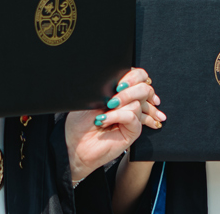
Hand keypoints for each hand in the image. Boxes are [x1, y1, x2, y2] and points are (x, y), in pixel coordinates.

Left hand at [65, 68, 163, 182]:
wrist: (75, 145)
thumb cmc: (80, 122)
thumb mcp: (91, 98)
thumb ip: (108, 87)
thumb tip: (120, 80)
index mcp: (120, 91)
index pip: (138, 76)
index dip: (132, 76)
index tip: (118, 83)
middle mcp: (129, 103)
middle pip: (144, 88)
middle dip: (128, 90)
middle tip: (111, 99)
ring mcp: (133, 116)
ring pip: (138, 102)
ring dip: (119, 105)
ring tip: (102, 114)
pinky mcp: (133, 130)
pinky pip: (132, 116)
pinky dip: (117, 116)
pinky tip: (104, 121)